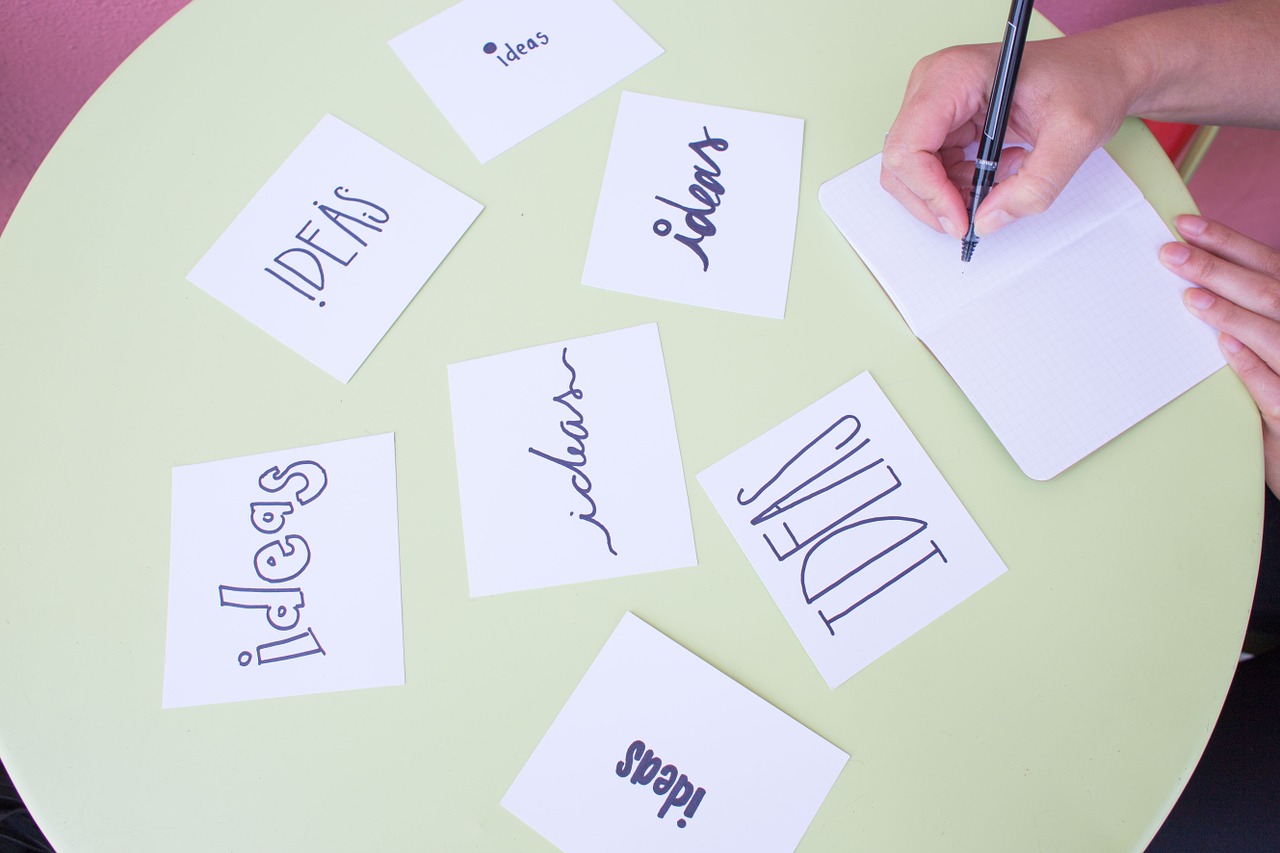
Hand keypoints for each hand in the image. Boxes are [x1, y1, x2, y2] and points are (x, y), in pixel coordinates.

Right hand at [881, 34, 1135, 239]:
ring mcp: (934, 104)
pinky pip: (932, 171)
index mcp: (954, 75)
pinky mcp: (944, 122)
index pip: (908, 146)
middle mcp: (933, 86)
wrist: (1103, 70)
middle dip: (935, 201)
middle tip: (976, 219)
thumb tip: (987, 222)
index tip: (963, 220)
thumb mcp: (1075, 135)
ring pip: (912, 173)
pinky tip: (998, 174)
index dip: (929, 193)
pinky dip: (960, 188)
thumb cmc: (1089, 81)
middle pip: (901, 163)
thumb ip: (1035, 185)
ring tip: (1002, 185)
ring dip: (950, 196)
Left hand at [1164, 215, 1279, 494]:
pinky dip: (1251, 365)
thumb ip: (1248, 307)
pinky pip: (1274, 387)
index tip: (1185, 224)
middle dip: (1218, 268)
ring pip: (1274, 333)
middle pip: (1269, 291)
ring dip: (1232, 313)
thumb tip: (1193, 275)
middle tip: (1169, 253)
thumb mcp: (1269, 340)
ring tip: (1191, 297)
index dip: (1228, 241)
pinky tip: (1225, 346)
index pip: (1268, 264)